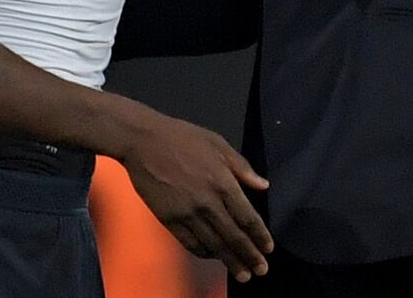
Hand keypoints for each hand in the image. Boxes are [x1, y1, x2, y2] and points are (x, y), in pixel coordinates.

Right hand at [121, 115, 272, 282]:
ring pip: (213, 244)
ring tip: (242, 274)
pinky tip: (213, 257)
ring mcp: (186, 214)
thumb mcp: (219, 144)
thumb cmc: (183, 138)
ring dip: (229, 261)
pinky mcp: (168, 220)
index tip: (268, 248)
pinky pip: (190, 243)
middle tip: (261, 270)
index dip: (260, 235)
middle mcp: (207, 203)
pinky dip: (204, 253)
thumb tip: (263, 186)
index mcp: (223, 183)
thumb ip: (242, 168)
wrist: (144, 142)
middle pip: (233, 236)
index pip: (247, 217)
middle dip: (249, 256)